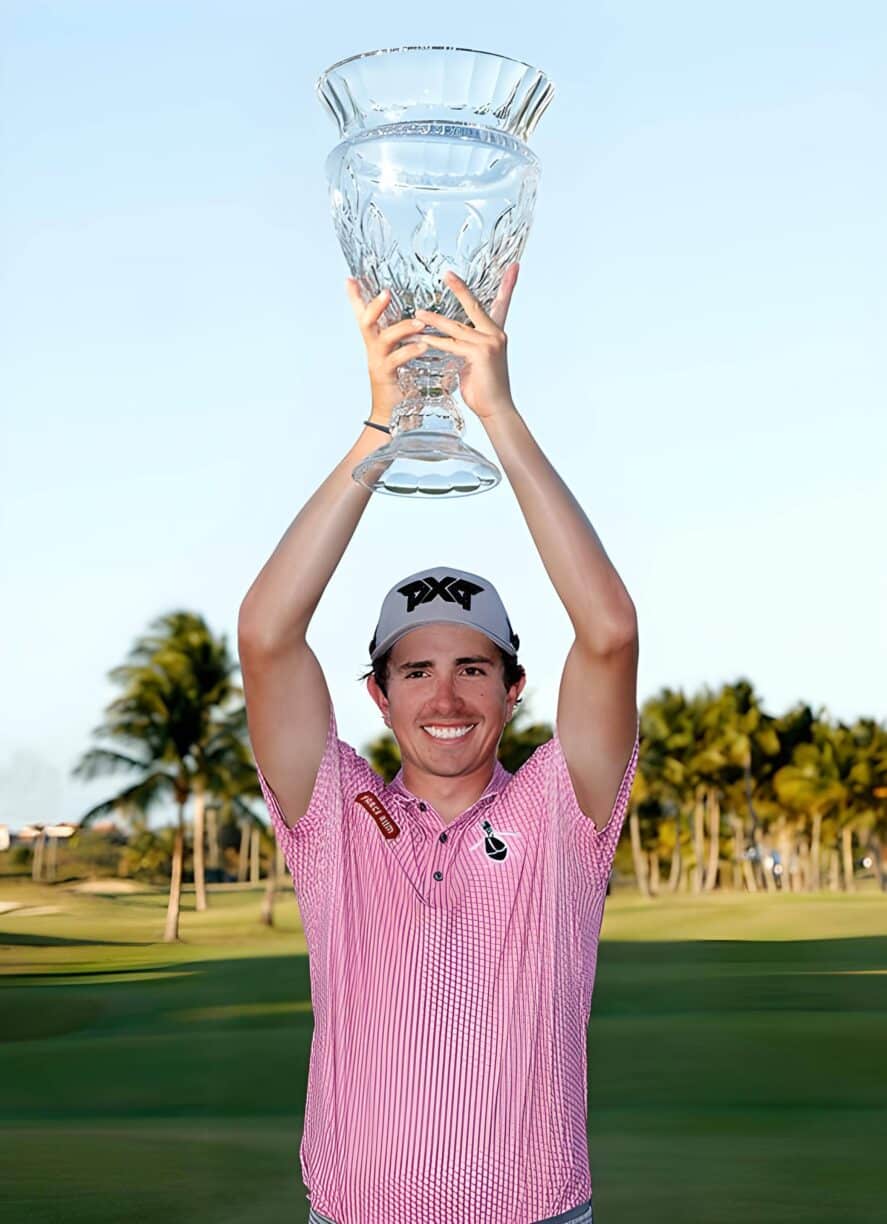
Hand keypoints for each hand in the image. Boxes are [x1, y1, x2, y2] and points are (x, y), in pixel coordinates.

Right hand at [346, 280, 428, 423]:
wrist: (392, 414)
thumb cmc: (399, 385)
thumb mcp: (399, 357)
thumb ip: (406, 340)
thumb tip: (420, 323)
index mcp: (377, 342)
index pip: (362, 315)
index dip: (355, 298)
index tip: (349, 278)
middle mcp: (373, 349)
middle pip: (366, 322)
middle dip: (375, 306)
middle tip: (386, 291)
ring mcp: (378, 362)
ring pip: (384, 339)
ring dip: (402, 327)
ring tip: (420, 323)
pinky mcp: (386, 376)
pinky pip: (396, 359)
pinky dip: (410, 351)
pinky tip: (423, 346)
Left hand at [413, 264, 519, 420]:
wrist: (496, 408)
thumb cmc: (485, 389)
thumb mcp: (475, 362)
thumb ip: (466, 347)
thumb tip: (452, 341)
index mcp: (497, 334)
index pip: (502, 304)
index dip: (508, 285)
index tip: (513, 266)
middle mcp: (496, 334)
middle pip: (475, 306)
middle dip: (460, 288)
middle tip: (447, 273)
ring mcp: (489, 343)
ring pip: (456, 327)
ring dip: (434, 320)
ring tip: (418, 313)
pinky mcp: (479, 353)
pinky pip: (451, 344)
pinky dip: (435, 342)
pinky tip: (422, 338)